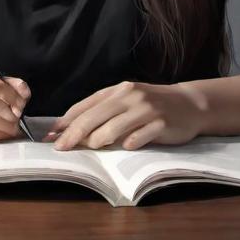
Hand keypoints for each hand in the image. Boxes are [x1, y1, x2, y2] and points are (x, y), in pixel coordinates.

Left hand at [44, 80, 203, 150]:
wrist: (188, 103)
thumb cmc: (151, 105)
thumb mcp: (125, 101)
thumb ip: (102, 112)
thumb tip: (71, 129)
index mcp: (117, 90)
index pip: (85, 106)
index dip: (66, 122)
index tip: (51, 136)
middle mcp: (129, 96)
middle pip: (94, 117)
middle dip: (74, 134)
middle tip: (61, 147)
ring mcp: (146, 109)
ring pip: (113, 127)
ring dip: (98, 141)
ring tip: (91, 148)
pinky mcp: (161, 123)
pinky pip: (139, 136)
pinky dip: (129, 143)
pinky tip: (125, 147)